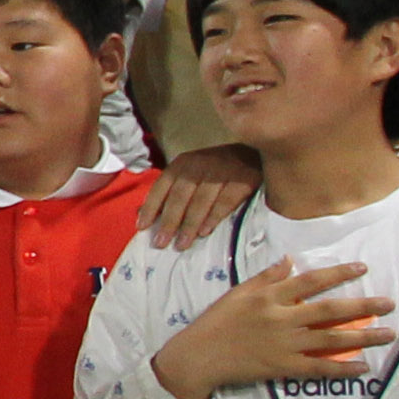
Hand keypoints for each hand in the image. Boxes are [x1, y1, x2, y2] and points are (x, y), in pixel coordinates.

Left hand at [137, 144, 263, 246]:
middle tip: (161, 243)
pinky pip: (225, 201)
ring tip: (181, 244)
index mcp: (183, 163)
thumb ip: (175, 190)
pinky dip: (213, 217)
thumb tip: (146, 215)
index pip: (161, 186)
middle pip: (179, 197)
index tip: (142, 227)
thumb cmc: (219, 168)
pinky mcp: (242, 179)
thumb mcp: (193, 172)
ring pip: (200, 202)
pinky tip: (205, 232)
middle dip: (169, 222)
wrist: (257, 154)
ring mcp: (221, 172)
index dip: (151, 207)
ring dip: (189, 225)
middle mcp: (199, 165)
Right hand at [151, 259, 392, 398]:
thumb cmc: (216, 322)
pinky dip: (342, 368)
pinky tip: (363, 366)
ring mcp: (285, 345)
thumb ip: (266, 277)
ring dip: (363, 337)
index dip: (338, 274)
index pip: (310, 281)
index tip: (362, 269)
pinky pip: (319, 368)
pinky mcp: (284, 367)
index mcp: (269, 297)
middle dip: (362, 306)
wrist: (199, 357)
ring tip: (388, 334)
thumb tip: (290, 261)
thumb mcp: (237, 293)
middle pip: (329, 311)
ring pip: (331, 339)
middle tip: (389, 304)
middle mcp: (281, 319)